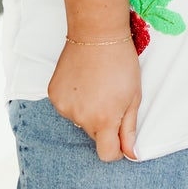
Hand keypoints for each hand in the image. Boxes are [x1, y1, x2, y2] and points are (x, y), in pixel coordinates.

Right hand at [48, 40, 141, 161]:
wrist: (96, 34)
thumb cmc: (121, 63)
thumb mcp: (134, 97)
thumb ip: (129, 129)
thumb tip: (131, 154)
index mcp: (104, 121)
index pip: (107, 154)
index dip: (117, 148)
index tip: (120, 135)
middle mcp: (81, 118)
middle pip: (94, 135)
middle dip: (104, 123)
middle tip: (111, 97)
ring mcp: (64, 107)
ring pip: (80, 120)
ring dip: (88, 111)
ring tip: (95, 86)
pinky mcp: (54, 95)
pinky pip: (67, 107)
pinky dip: (74, 100)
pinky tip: (82, 82)